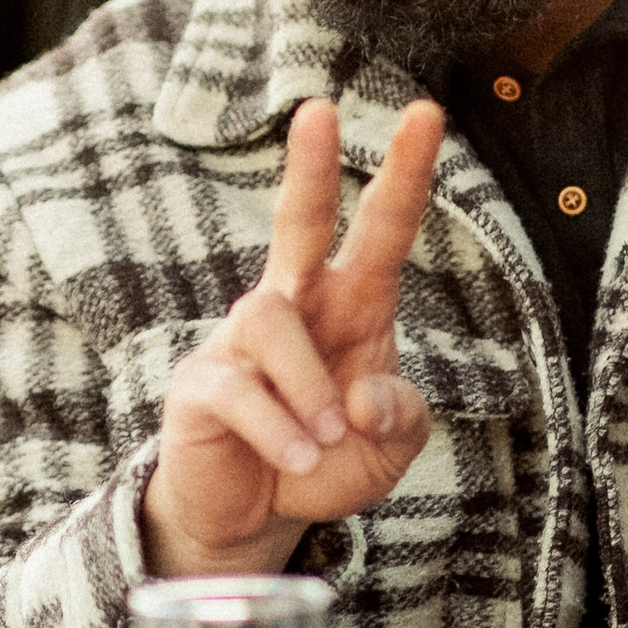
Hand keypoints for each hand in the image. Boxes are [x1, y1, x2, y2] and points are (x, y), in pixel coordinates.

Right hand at [142, 95, 444, 579]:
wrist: (256, 519)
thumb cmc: (328, 463)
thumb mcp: (390, 448)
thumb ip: (399, 417)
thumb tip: (366, 396)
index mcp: (352, 308)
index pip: (381, 230)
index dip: (404, 174)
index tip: (426, 113)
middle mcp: (295, 307)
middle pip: (298, 221)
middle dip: (310, 167)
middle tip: (318, 107)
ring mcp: (240, 341)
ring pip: (271, 321)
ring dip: (309, 390)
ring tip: (325, 441)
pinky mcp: (201, 383)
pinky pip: (238, 388)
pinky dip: (277, 430)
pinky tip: (296, 460)